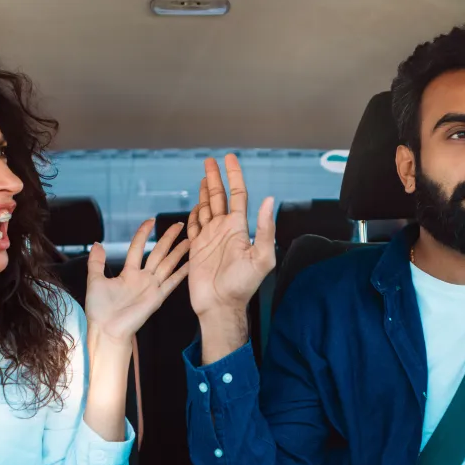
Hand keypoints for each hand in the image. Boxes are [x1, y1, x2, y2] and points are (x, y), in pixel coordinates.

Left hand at [84, 220, 189, 341]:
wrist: (106, 330)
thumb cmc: (99, 310)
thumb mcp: (94, 280)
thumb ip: (96, 262)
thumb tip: (97, 243)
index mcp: (128, 273)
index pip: (139, 247)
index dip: (144, 233)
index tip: (151, 220)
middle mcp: (143, 278)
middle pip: (159, 253)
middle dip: (168, 238)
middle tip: (179, 224)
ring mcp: (152, 287)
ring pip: (168, 264)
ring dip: (179, 251)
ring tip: (190, 239)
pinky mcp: (157, 297)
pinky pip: (172, 282)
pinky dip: (182, 272)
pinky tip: (191, 263)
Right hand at [186, 154, 275, 318]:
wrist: (221, 305)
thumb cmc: (242, 286)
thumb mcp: (261, 257)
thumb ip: (265, 229)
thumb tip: (270, 200)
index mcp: (239, 228)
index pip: (238, 194)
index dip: (234, 176)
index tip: (229, 159)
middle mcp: (224, 229)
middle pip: (219, 196)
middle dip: (215, 177)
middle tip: (210, 160)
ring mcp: (210, 238)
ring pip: (206, 207)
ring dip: (204, 191)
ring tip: (203, 176)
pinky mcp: (197, 248)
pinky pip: (195, 225)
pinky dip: (194, 214)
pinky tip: (196, 206)